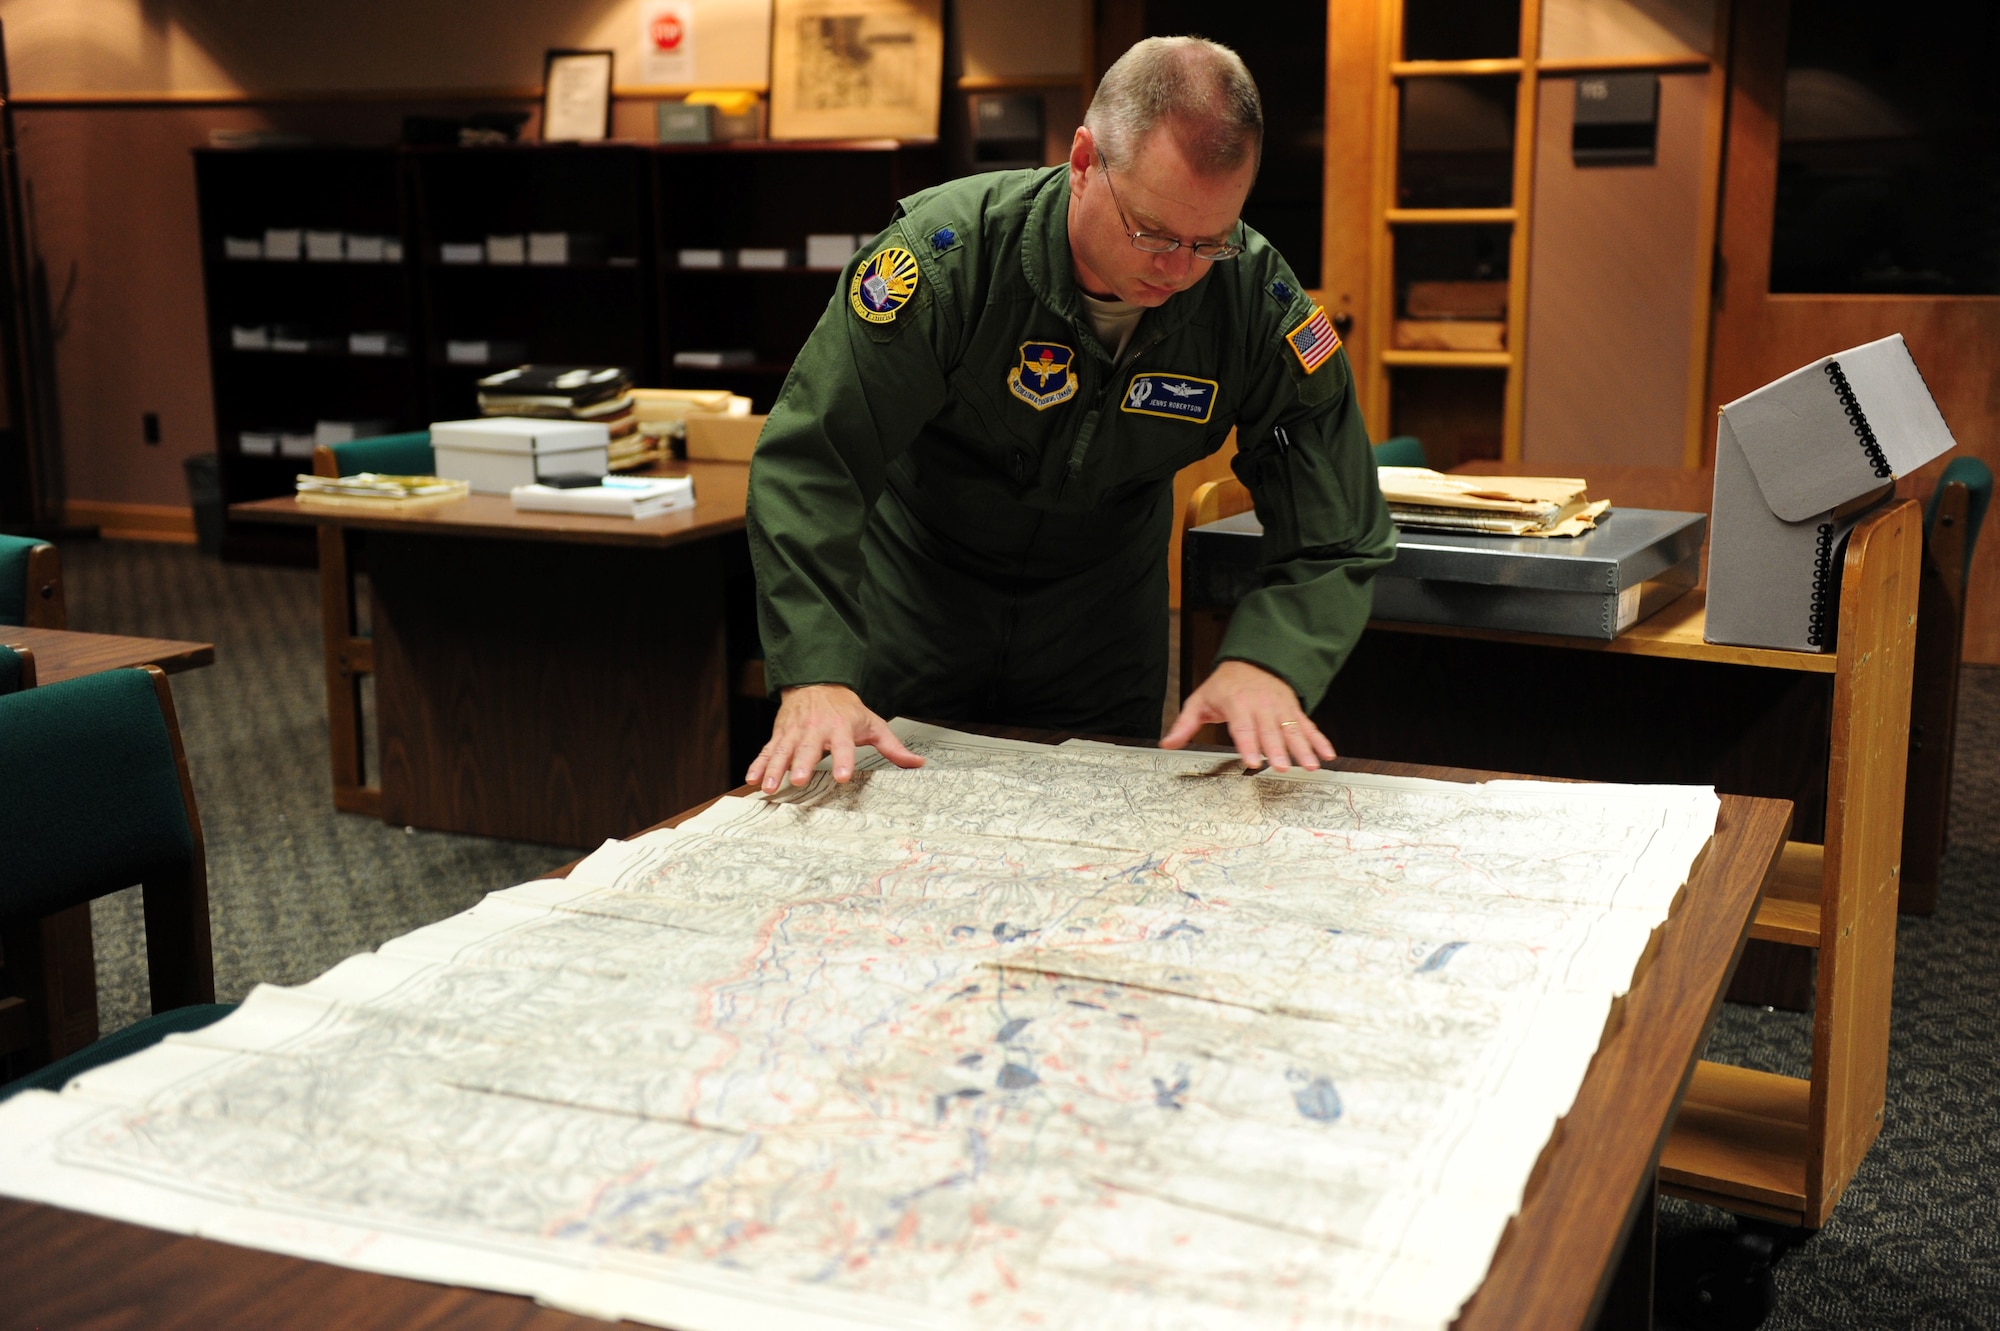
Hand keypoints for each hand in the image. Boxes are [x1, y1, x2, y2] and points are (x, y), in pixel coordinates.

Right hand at [746, 684, 924, 791]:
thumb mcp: (873, 724)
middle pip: (808, 749)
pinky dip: (758, 764)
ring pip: (782, 752)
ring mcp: (794, 733)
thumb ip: (893, 748)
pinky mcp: (779, 735)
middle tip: (797, 780)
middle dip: (801, 764)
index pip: (844, 748)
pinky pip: (767, 751)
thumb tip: (918, 763)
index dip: (843, 761)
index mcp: (840, 728)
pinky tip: (751, 780)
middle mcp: (815, 730)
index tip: (843, 777)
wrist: (817, 682)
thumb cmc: (847, 709)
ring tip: (769, 787)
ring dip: (774, 769)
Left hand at [1160, 660, 1334, 771]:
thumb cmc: (1224, 685)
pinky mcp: (1293, 710)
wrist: (1252, 659)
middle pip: (1270, 731)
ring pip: (1293, 730)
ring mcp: (1280, 708)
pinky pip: (1308, 726)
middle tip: (1284, 768)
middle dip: (1278, 750)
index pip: (1243, 728)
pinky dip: (1320, 739)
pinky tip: (1327, 754)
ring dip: (1303, 748)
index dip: (1248, 745)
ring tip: (1311, 765)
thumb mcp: (1200, 700)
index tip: (1253, 762)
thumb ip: (1185, 725)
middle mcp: (1261, 706)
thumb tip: (1167, 744)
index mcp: (1237, 704)